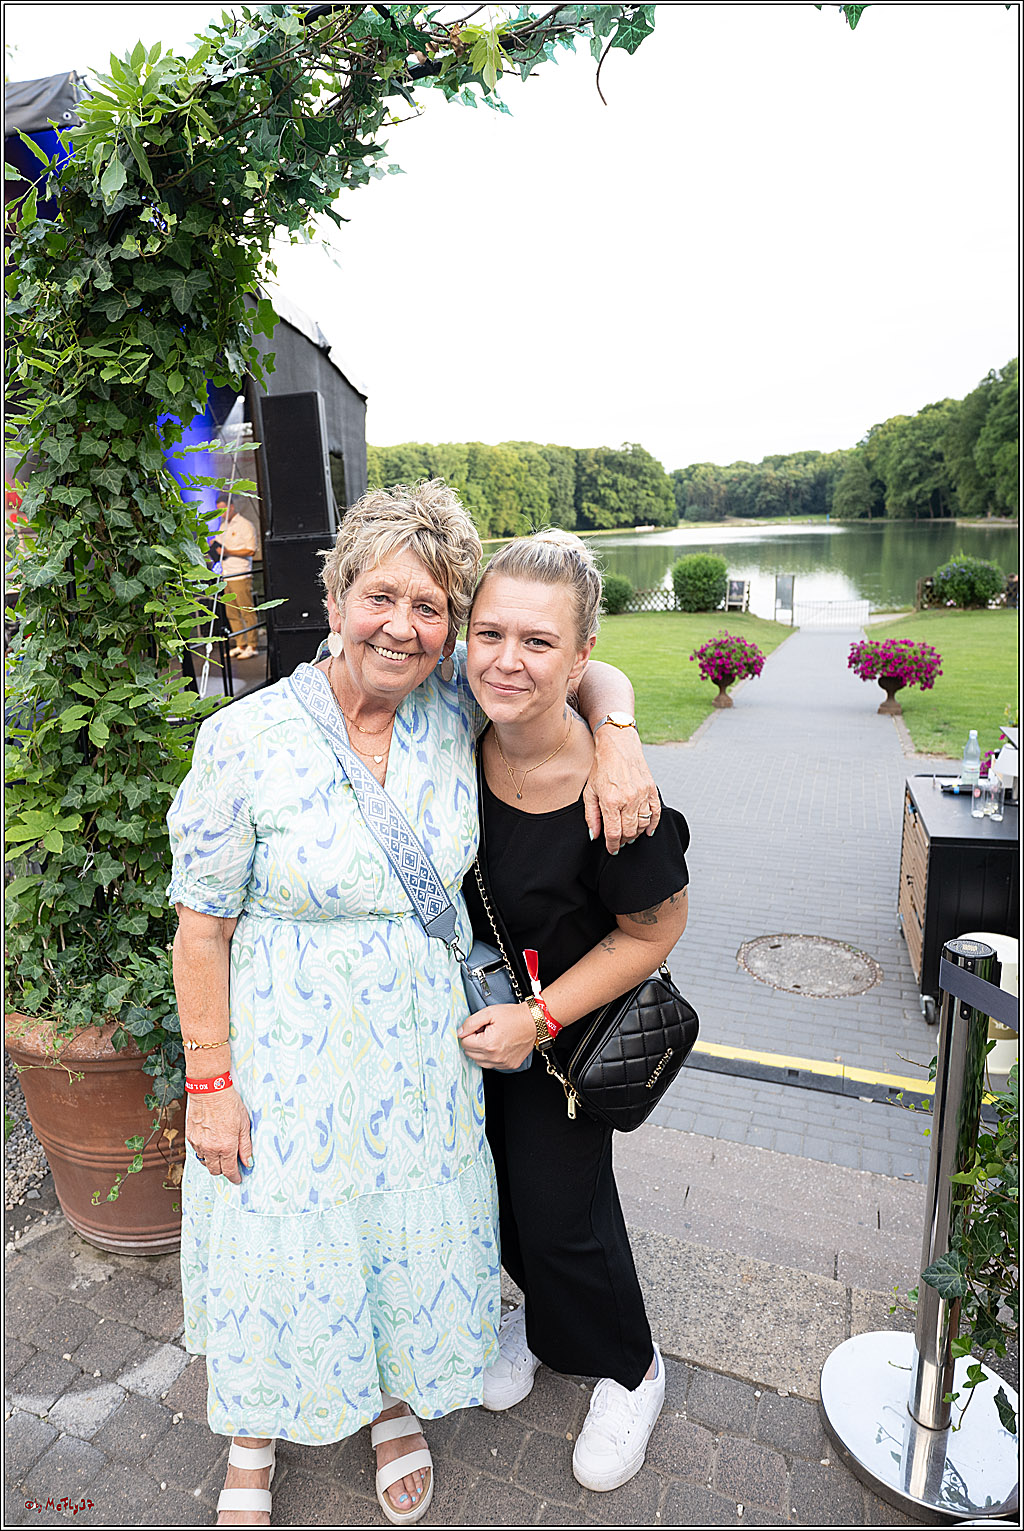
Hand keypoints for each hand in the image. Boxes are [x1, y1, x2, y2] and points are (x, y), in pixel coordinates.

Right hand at [186, 1089, 251, 1185]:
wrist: (210, 1090)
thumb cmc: (229, 1103)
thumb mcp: (244, 1124)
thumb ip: (246, 1146)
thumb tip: (248, 1162)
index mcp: (226, 1146)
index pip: (229, 1171)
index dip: (234, 1177)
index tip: (238, 1179)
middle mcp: (210, 1148)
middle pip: (215, 1171)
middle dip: (224, 1171)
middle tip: (230, 1164)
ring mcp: (198, 1143)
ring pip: (205, 1162)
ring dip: (213, 1161)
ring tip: (220, 1151)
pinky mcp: (190, 1137)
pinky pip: (197, 1151)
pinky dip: (204, 1151)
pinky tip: (211, 1141)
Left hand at [457, 1003, 534, 1069]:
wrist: (534, 1022)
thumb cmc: (514, 1016)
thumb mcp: (489, 1012)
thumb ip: (471, 1023)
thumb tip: (460, 1033)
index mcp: (488, 1044)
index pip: (464, 1043)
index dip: (469, 1033)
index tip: (478, 1028)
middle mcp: (494, 1057)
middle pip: (470, 1054)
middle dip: (473, 1042)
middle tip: (484, 1032)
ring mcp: (502, 1063)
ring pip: (479, 1061)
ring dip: (480, 1051)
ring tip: (491, 1038)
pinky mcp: (509, 1065)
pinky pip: (492, 1064)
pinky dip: (491, 1056)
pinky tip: (498, 1045)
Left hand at [584, 726, 660, 852]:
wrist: (618, 746)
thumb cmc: (602, 768)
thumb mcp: (590, 792)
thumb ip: (591, 816)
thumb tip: (594, 835)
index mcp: (610, 801)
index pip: (614, 833)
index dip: (613, 845)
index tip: (612, 849)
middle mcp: (628, 799)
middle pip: (630, 832)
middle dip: (624, 841)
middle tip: (619, 841)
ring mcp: (642, 794)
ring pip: (643, 825)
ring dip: (636, 834)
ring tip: (630, 834)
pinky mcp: (651, 789)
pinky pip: (656, 813)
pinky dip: (653, 825)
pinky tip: (647, 830)